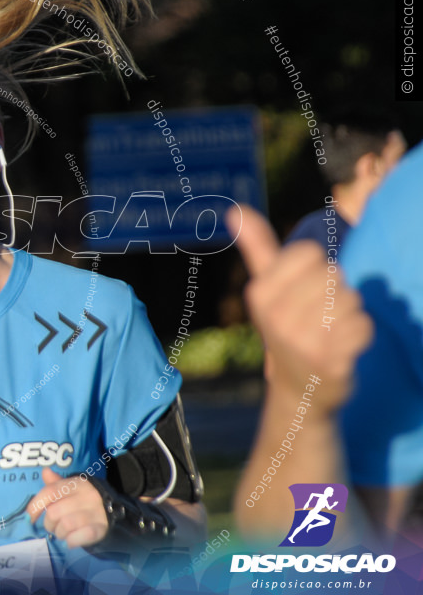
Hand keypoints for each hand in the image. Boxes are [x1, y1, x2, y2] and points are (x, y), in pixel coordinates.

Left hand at [27, 468, 108, 547]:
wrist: (111, 513)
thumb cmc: (82, 501)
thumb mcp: (70, 489)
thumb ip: (55, 483)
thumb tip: (45, 471)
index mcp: (77, 483)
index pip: (50, 492)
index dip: (35, 506)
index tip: (30, 518)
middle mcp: (87, 495)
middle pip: (54, 512)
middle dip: (49, 523)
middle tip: (53, 526)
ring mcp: (96, 512)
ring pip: (65, 525)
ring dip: (60, 533)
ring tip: (63, 533)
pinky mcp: (100, 529)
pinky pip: (77, 537)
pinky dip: (70, 541)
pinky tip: (71, 540)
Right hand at [226, 206, 371, 412]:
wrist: (298, 389)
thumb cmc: (285, 326)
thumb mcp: (265, 288)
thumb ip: (256, 247)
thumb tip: (235, 209)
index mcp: (259, 294)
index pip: (310, 253)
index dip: (313, 268)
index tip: (301, 291)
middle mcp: (275, 317)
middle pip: (333, 275)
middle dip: (334, 291)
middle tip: (317, 315)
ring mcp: (302, 342)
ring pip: (351, 299)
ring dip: (348, 313)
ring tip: (329, 331)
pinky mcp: (330, 362)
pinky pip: (364, 326)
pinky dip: (360, 335)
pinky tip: (341, 347)